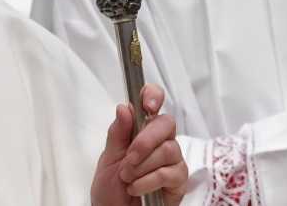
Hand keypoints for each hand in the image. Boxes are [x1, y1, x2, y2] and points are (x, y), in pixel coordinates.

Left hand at [91, 83, 186, 205]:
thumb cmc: (111, 189)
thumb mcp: (107, 159)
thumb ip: (117, 134)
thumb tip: (124, 108)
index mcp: (141, 130)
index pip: (153, 101)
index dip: (153, 96)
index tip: (147, 106)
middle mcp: (160, 141)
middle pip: (166, 123)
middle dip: (145, 141)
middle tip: (130, 157)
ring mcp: (172, 160)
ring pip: (168, 149)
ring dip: (143, 166)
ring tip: (129, 178)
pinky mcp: (179, 181)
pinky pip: (169, 173)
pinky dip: (148, 181)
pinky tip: (137, 188)